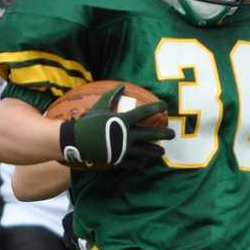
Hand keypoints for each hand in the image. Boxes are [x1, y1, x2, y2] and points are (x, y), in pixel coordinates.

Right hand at [59, 85, 174, 167]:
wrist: (77, 141)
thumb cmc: (88, 122)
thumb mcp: (100, 106)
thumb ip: (112, 96)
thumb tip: (121, 86)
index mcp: (124, 120)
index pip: (145, 112)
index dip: (156, 107)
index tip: (165, 105)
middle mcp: (127, 134)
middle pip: (151, 134)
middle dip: (163, 134)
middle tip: (172, 134)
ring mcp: (124, 148)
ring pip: (146, 151)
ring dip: (155, 151)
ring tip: (162, 152)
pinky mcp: (119, 159)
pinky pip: (134, 162)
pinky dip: (141, 162)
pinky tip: (147, 162)